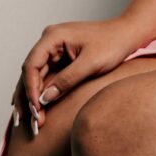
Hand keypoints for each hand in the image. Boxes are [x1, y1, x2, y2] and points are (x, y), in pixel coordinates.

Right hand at [11, 18, 142, 137]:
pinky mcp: (60, 58)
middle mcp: (49, 41)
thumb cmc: (113, 43)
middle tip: (28, 120)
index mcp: (53, 36)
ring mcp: (54, 50)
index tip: (34, 108)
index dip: (30, 88)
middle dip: (27, 97)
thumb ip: (67, 80)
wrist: (127, 34)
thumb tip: (44, 99)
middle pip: (30, 72)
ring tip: (29, 121)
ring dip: (32, 98)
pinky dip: (42, 93)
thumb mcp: (91, 63)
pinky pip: (46, 77)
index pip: (31, 65)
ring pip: (35, 77)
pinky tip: (36, 109)